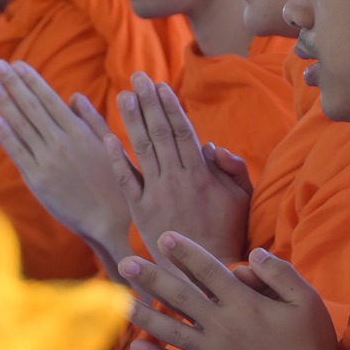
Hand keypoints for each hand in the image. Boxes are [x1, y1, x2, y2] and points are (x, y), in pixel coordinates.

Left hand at [0, 61, 132, 266]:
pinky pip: (18, 154)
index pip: (49, 99)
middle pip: (31, 107)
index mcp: (79, 131)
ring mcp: (48, 160)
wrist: (112, 218)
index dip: (31, 80)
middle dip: (12, 84)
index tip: (17, 65)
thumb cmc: (115, 181)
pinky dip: (5, 136)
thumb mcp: (109, 144)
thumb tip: (74, 96)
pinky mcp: (38, 181)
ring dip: (3, 103)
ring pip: (21, 126)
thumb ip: (90, 119)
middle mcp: (61, 141)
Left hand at [114, 73, 253, 262]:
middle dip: (149, 102)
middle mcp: (177, 179)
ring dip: (132, 120)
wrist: (205, 272)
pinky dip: (117, 159)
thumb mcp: (242, 199)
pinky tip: (107, 138)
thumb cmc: (228, 233)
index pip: (183, 130)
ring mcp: (157, 195)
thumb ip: (232, 169)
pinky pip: (127, 180)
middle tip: (138, 77)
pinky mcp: (141, 211)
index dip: (171, 105)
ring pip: (142, 149)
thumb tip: (212, 145)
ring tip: (123, 95)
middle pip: (161, 132)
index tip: (160, 85)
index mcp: (202, 174)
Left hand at [121, 234, 338, 349]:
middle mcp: (223, 326)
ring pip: (170, 331)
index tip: (164, 237)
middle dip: (150, 278)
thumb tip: (251, 254)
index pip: (207, 270)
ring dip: (143, 316)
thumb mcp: (307, 299)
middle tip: (124, 263)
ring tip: (120, 302)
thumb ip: (279, 272)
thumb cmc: (313, 343)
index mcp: (244, 303)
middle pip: (179, 296)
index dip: (184, 252)